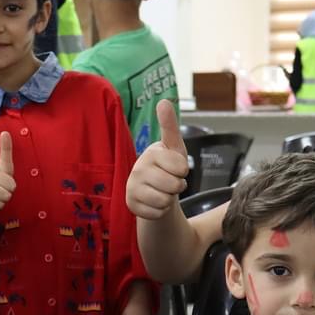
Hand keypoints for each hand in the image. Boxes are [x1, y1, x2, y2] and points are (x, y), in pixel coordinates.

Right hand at [126, 100, 188, 218]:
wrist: (153, 188)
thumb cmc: (167, 166)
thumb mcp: (174, 147)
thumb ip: (170, 125)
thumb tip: (164, 101)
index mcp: (151, 152)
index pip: (181, 167)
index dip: (184, 170)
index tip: (176, 167)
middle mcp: (138, 168)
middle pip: (174, 186)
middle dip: (177, 186)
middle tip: (169, 181)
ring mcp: (132, 187)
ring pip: (165, 201)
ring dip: (169, 199)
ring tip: (161, 191)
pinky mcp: (130, 204)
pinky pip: (157, 213)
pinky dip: (160, 211)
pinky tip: (154, 202)